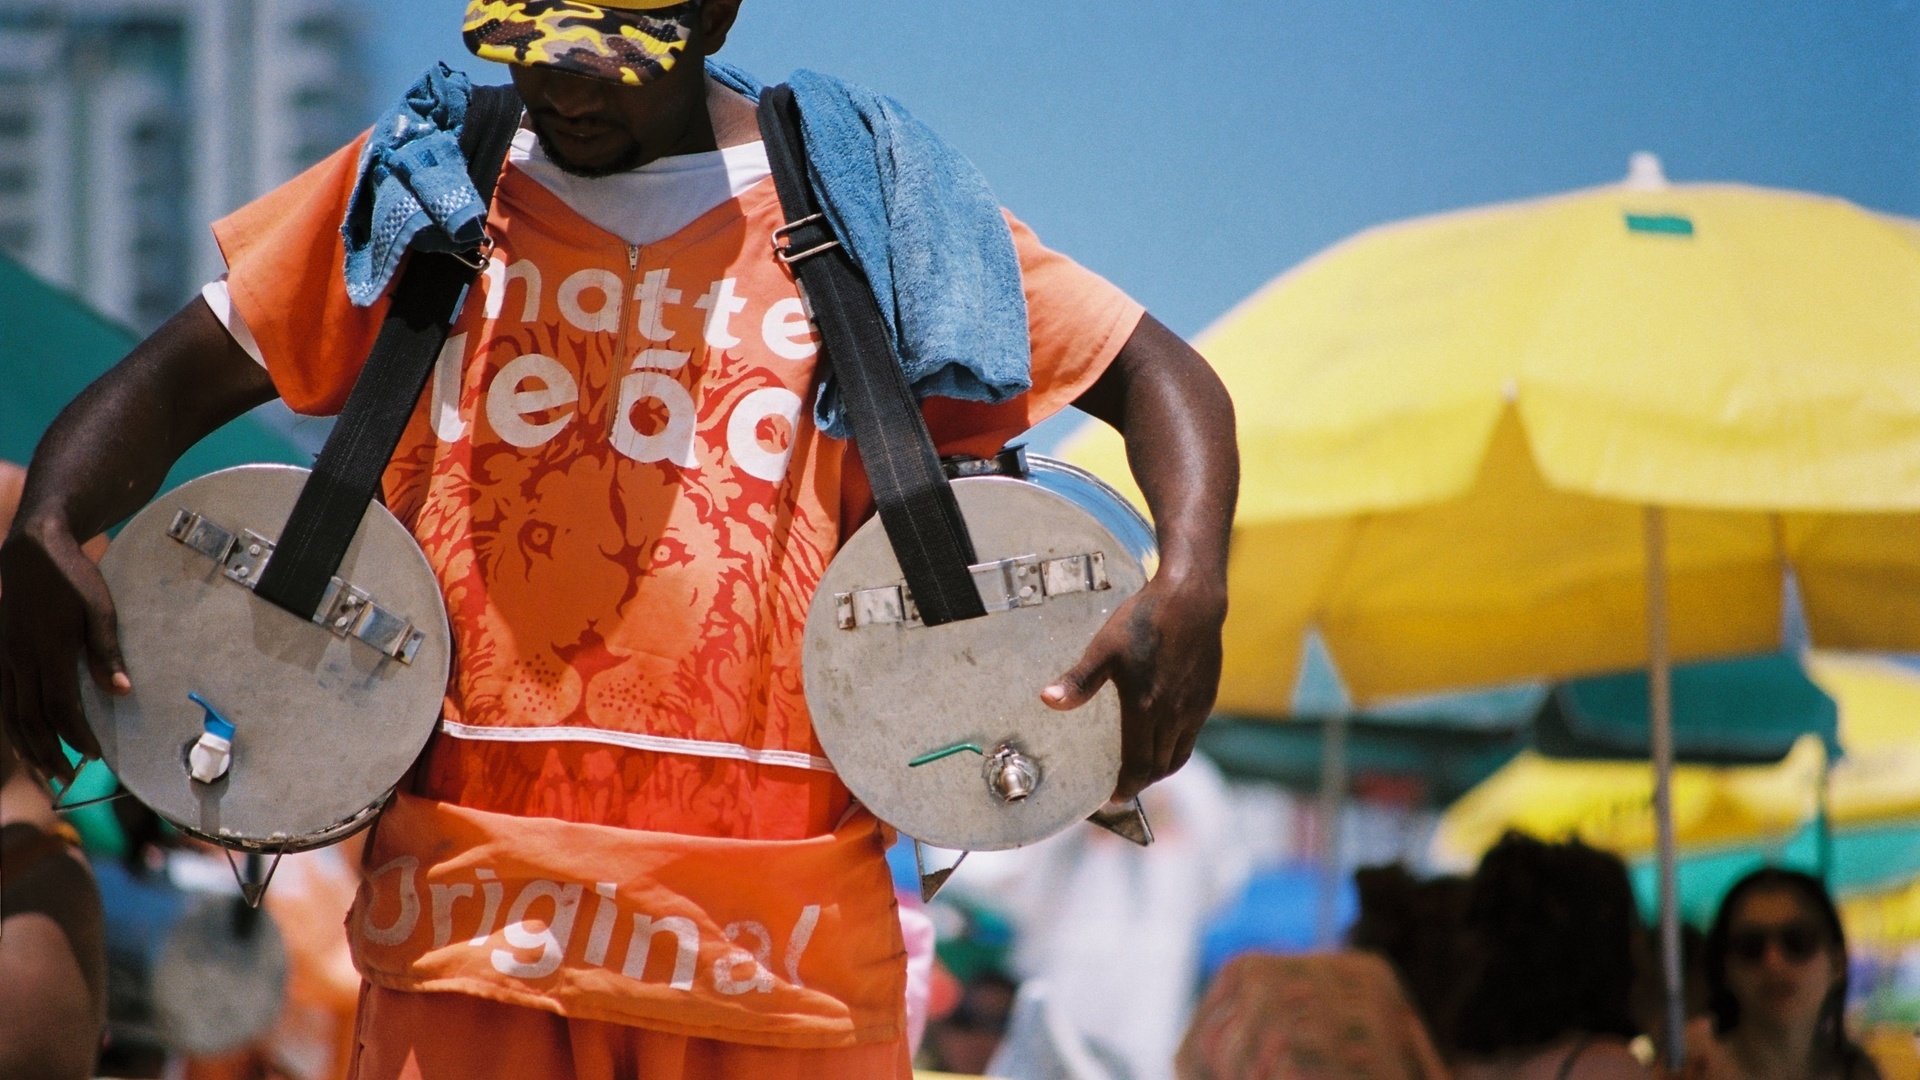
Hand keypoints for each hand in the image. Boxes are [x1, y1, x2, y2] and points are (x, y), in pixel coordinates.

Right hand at [0, 516, 126, 783]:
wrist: (33, 549)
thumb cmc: (73, 577)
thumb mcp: (100, 609)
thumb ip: (106, 652)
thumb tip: (121, 691)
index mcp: (49, 648)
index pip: (60, 706)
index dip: (75, 735)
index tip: (94, 754)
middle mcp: (20, 657)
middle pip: (30, 718)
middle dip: (50, 752)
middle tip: (68, 778)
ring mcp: (4, 655)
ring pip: (9, 713)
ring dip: (27, 747)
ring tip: (44, 772)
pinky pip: (1, 698)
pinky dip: (10, 725)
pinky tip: (22, 741)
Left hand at [1042, 572, 1225, 800]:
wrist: (1191, 600)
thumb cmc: (1145, 621)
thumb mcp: (1104, 648)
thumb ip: (1079, 680)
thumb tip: (1048, 700)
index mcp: (1147, 709)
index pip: (1139, 767)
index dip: (1125, 787)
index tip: (1112, 797)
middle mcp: (1174, 715)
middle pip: (1159, 768)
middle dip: (1140, 782)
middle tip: (1121, 784)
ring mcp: (1194, 708)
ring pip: (1178, 755)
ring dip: (1159, 769)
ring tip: (1140, 769)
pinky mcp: (1206, 698)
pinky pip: (1191, 737)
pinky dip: (1175, 749)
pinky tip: (1161, 737)